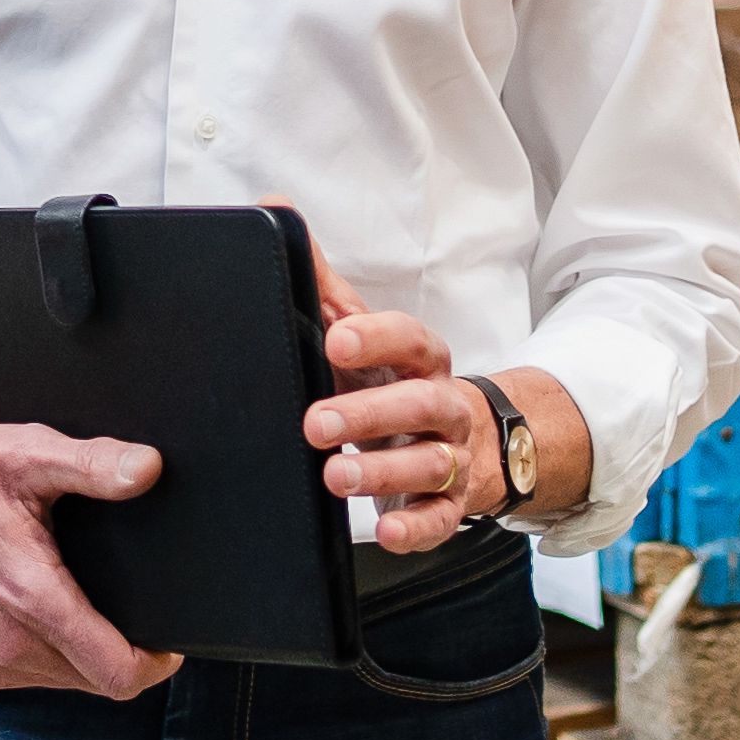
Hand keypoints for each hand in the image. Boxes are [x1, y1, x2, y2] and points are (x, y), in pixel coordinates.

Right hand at [0, 353, 177, 697]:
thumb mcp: (29, 456)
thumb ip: (94, 465)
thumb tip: (149, 469)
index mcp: (31, 601)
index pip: (117, 674)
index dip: (156, 663)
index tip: (170, 638)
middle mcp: (8, 646)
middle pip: (99, 681)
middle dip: (122, 651)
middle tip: (128, 604)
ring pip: (67, 682)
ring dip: (85, 654)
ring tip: (81, 600)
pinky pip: (33, 677)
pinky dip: (50, 655)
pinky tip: (43, 612)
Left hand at [295, 246, 581, 557]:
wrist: (465, 440)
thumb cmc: (393, 381)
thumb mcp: (359, 332)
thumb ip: (320, 281)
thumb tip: (275, 207)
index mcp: (419, 358)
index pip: (409, 338)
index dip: (376, 336)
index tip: (335, 338)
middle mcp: (443, 404)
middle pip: (419, 404)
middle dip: (368, 413)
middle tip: (314, 423)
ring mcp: (452, 456)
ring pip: (430, 463)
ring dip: (384, 472)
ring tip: (335, 477)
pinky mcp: (450, 504)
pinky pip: (440, 519)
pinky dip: (417, 528)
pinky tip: (387, 532)